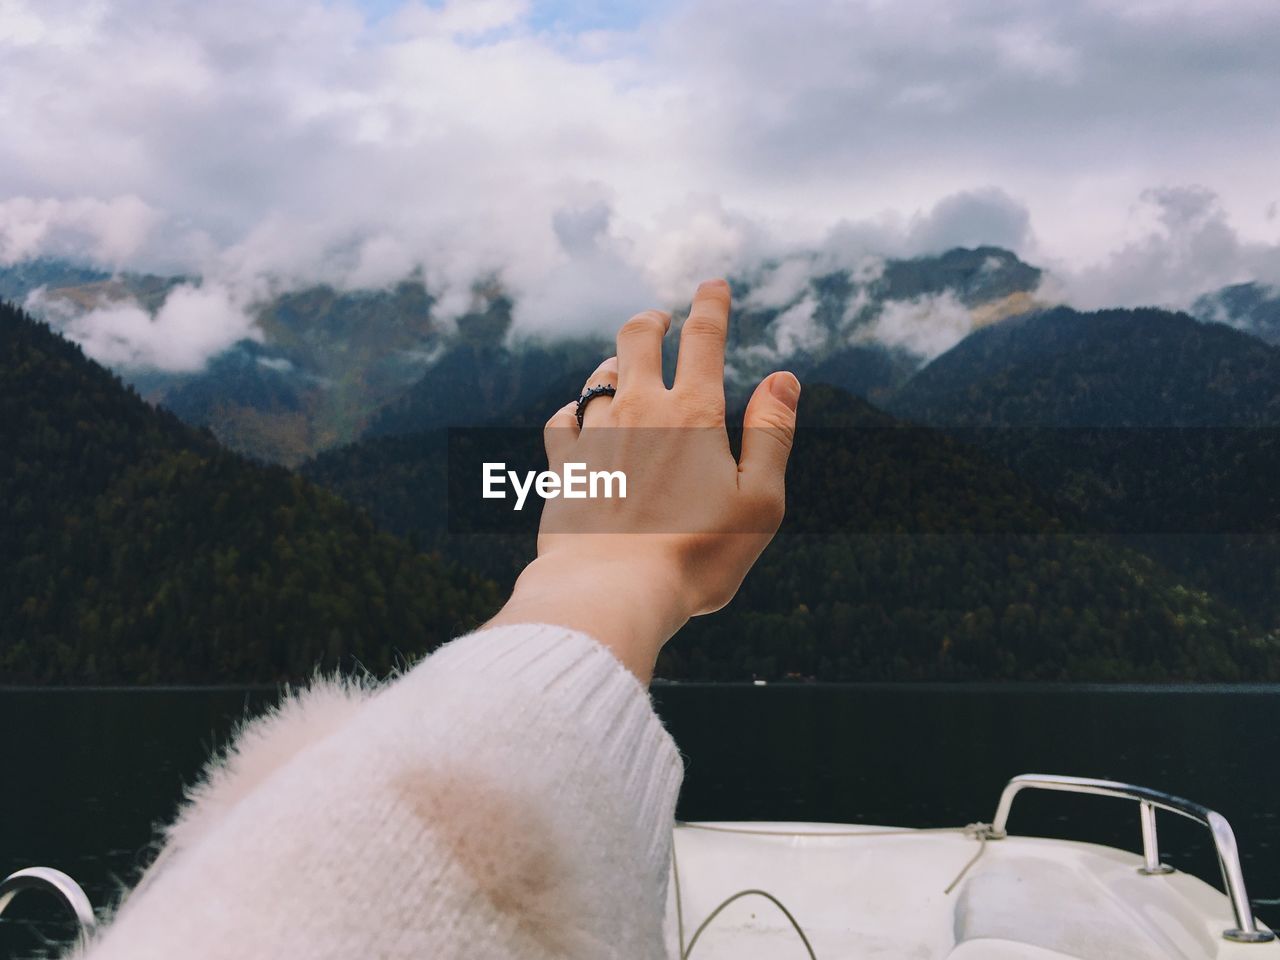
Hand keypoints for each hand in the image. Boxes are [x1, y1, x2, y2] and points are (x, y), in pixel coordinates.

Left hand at [485, 279, 799, 682]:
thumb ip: (772, 435)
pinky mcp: (562, 466)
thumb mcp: (759, 501)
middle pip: (638, 338)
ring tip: (623, 371)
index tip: (713, 284)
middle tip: (660, 319)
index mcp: (693, 413)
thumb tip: (784, 379)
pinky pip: (563, 418)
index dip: (711, 305)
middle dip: (652, 320)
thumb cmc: (696, 556)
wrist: (612, 590)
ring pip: (599, 376)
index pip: (703, 339)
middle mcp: (639, 410)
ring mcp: (594, 435)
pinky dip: (575, 410)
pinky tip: (579, 418)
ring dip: (615, 365)